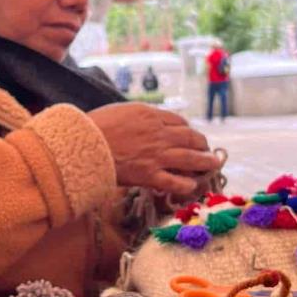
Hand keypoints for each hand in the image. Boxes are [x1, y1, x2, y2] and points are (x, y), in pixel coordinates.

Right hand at [88, 103, 220, 194]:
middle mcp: (159, 134)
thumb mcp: (120, 110)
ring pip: (190, 159)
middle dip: (202, 144)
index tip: (190, 134)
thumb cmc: (95, 126)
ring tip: (213, 165)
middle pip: (191, 138)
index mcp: (151, 115)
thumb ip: (138, 115)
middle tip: (207, 149)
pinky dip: (186, 184)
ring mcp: (156, 156)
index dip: (188, 129)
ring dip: (205, 162)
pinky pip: (175, 182)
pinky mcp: (149, 175)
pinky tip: (191, 186)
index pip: (179, 121)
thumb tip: (146, 118)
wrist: (83, 145)